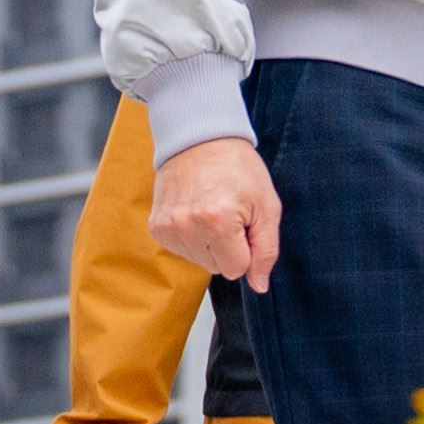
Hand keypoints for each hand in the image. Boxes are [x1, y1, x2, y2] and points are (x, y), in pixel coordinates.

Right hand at [152, 131, 281, 288]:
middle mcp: (188, 227)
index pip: (237, 269)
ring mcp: (168, 227)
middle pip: (218, 268)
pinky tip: (195, 212)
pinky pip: (182, 250)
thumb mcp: (266, 206)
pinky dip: (192, 236)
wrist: (200, 138)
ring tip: (211, 209)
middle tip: (228, 213)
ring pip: (200, 261)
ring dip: (209, 243)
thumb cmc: (237, 167)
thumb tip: (259, 285)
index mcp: (219, 222)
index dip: (246, 247)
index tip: (243, 222)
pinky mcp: (157, 227)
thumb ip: (266, 250)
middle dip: (228, 247)